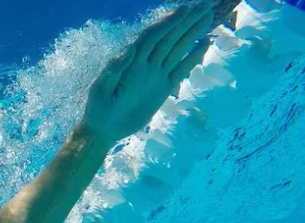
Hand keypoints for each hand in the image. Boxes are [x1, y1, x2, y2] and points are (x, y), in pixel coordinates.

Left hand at [82, 2, 214, 142]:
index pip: (152, 37)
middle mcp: (145, 63)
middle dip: (185, 21)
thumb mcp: (100, 92)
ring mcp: (155, 74)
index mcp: (131, 61)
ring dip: (191, 32)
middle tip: (204, 4)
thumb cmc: (97, 110)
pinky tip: (205, 43)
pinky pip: (181, 68)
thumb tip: (129, 48)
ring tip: (207, 16)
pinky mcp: (163, 87)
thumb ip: (113, 72)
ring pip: (177, 48)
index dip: (168, 23)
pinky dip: (193, 56)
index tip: (184, 9)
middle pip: (169, 37)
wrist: (105, 129)